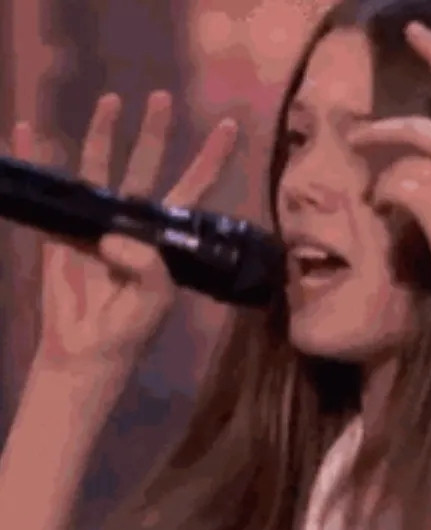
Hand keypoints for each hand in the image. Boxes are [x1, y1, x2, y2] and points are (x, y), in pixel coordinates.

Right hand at [11, 91, 237, 376]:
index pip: (193, 191)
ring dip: (104, 134)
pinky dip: (36, 159)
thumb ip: (147, 267)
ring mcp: (98, 223)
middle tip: (162, 98)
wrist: (87, 352)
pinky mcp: (62, 231)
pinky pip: (50, 191)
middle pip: (148, 168)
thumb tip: (113, 235)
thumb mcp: (154, 301)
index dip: (210, 160)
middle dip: (156, 134)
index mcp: (166, 238)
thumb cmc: (130, 330)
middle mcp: (136, 223)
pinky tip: (27, 130)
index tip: (227, 126)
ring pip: (102, 169)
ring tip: (111, 101)